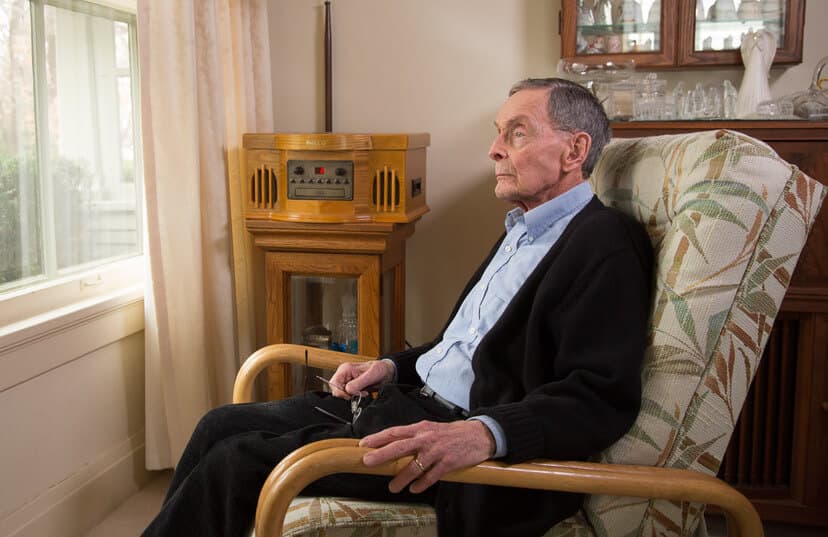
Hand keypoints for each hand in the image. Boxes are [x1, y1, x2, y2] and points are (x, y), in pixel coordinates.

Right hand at [328, 360, 393, 398]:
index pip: (334, 384)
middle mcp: (344, 374)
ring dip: (352, 396)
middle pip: (336, 390)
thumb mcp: (371, 375)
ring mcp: (346, 381)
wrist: (386, 372)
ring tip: (363, 392)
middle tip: (361, 393)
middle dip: (347, 395)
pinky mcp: (350, 386)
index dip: (342, 392)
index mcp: (345, 369)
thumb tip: (347, 390)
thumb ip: (358, 383)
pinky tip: (362, 393)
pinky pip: (347, 395)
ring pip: (341, 394)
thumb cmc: (380, 369)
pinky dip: (354, 397)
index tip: (353, 394)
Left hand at [359, 420, 494, 493]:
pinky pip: (431, 475)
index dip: (378, 438)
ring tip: (393, 487)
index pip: (395, 432)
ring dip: (402, 478)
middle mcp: (426, 437)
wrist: (478, 434)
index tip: (364, 444)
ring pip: (415, 465)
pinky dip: (421, 483)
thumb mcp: (431, 429)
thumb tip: (392, 446)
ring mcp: (437, 450)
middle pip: (400, 446)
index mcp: (420, 428)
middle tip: (368, 461)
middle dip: (382, 454)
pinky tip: (414, 489)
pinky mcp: (448, 462)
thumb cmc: (451, 433)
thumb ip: (414, 437)